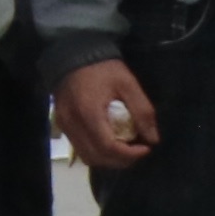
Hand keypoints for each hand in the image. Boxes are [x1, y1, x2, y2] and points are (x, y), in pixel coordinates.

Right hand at [54, 54, 160, 169]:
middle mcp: (73, 123)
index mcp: (89, 113)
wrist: (72, 55)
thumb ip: (142, 111)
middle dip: (121, 160)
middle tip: (138, 151)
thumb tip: (153, 139)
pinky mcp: (62, 124)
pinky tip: (110, 143)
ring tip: (125, 150)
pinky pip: (80, 148)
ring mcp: (64, 125)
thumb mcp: (128, 84)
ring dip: (108, 159)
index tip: (146, 148)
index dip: (129, 154)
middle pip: (96, 157)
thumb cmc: (103, 68)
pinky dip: (97, 152)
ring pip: (87, 156)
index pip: (108, 147)